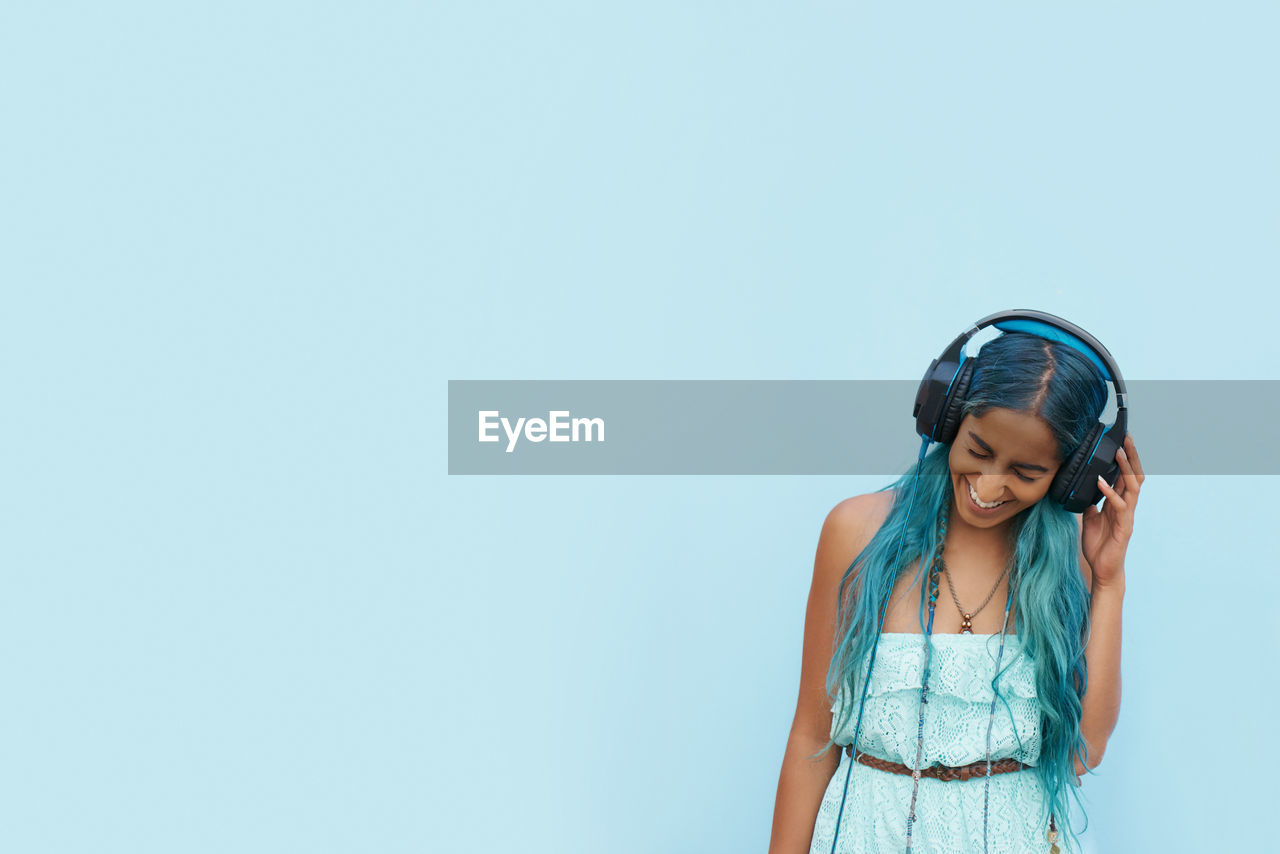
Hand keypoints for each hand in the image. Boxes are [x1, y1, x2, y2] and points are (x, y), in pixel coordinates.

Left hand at [1081, 433, 1143, 588]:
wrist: (1103, 569)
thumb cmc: (1099, 545)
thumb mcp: (1089, 519)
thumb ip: (1090, 503)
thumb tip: (1083, 487)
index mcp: (1118, 503)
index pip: (1125, 476)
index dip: (1124, 459)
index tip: (1120, 441)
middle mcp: (1126, 506)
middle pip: (1134, 476)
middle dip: (1131, 456)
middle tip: (1125, 438)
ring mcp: (1127, 516)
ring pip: (1132, 487)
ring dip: (1124, 469)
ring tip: (1117, 452)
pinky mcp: (1124, 527)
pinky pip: (1120, 506)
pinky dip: (1110, 492)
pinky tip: (1101, 482)